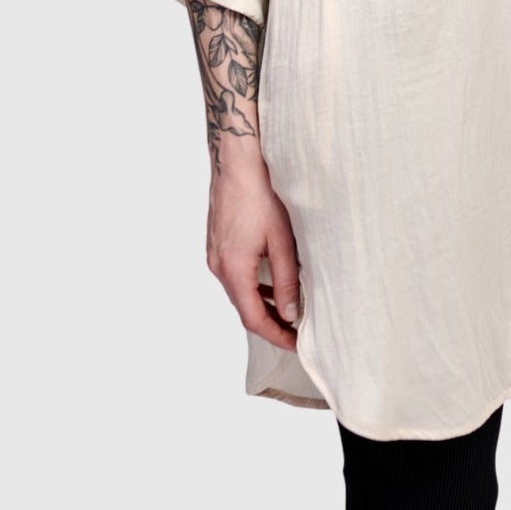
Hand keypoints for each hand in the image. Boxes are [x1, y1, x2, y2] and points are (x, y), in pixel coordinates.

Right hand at [205, 163, 302, 350]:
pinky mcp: (217, 246)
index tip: (295, 344)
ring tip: (287, 312)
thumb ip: (285, 280)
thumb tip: (289, 313)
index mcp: (233, 270)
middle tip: (295, 332)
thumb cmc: (260, 195)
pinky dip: (252, 287)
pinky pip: (234, 277)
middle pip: (244, 309)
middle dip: (269, 323)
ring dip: (260, 305)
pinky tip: (269, 285)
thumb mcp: (281, 240)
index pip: (253, 318)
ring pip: (238, 293)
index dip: (275, 335)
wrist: (236, 164)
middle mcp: (219, 267)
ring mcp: (215, 256)